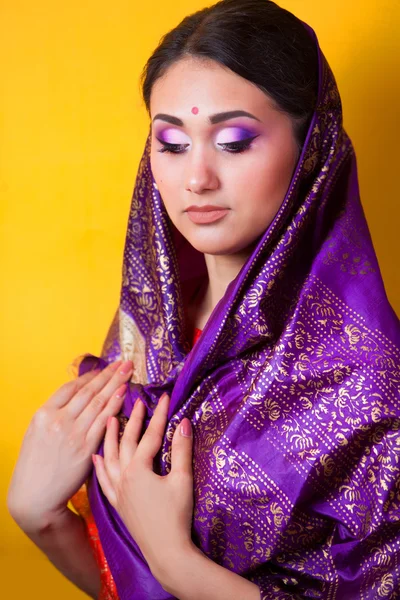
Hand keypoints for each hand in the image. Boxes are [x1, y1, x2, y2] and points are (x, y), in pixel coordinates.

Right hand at [7, 359, 133, 532]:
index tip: (104, 369)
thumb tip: (77, 398)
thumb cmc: (36, 465)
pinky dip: (115, 405)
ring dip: (115, 384)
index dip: (90, 376)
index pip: (71, 388)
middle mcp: (58, 420)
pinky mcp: (86, 447)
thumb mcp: (37, 433)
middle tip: (123, 362)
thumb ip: (55, 415)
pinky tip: (124, 393)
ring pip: (98, 402)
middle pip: (88, 391)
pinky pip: (104, 421)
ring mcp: (73, 433)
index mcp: (43, 413)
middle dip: (108, 374)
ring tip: (128, 371)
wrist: (34, 496)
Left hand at [92, 392, 194, 581]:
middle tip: (137, 400)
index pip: (150, 435)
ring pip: (110, 457)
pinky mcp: (118, 503)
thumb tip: (184, 422)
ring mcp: (118, 490)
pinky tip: (97, 458)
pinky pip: (103, 480)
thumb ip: (181, 450)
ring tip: (110, 420)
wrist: (166, 552)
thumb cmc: (176, 516)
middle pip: (127, 442)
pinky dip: (100, 466)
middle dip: (133, 419)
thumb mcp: (182, 480)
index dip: (158, 415)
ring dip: (110, 438)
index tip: (162, 396)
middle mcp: (123, 476)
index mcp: (139, 469)